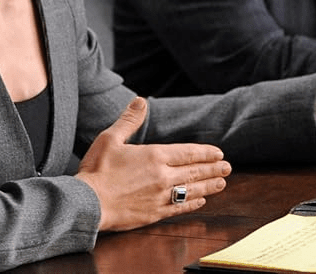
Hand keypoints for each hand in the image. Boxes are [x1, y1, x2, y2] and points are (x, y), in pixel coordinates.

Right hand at [76, 97, 230, 231]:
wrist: (87, 202)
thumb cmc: (97, 170)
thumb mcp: (110, 138)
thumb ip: (129, 120)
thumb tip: (140, 101)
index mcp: (154, 156)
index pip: (188, 153)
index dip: (205, 153)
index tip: (219, 153)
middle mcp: (162, 176)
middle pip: (194, 172)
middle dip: (213, 169)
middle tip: (228, 168)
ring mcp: (160, 196)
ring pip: (191, 190)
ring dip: (209, 186)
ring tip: (222, 184)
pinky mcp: (154, 214)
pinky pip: (179, 208)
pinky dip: (192, 204)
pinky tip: (200, 201)